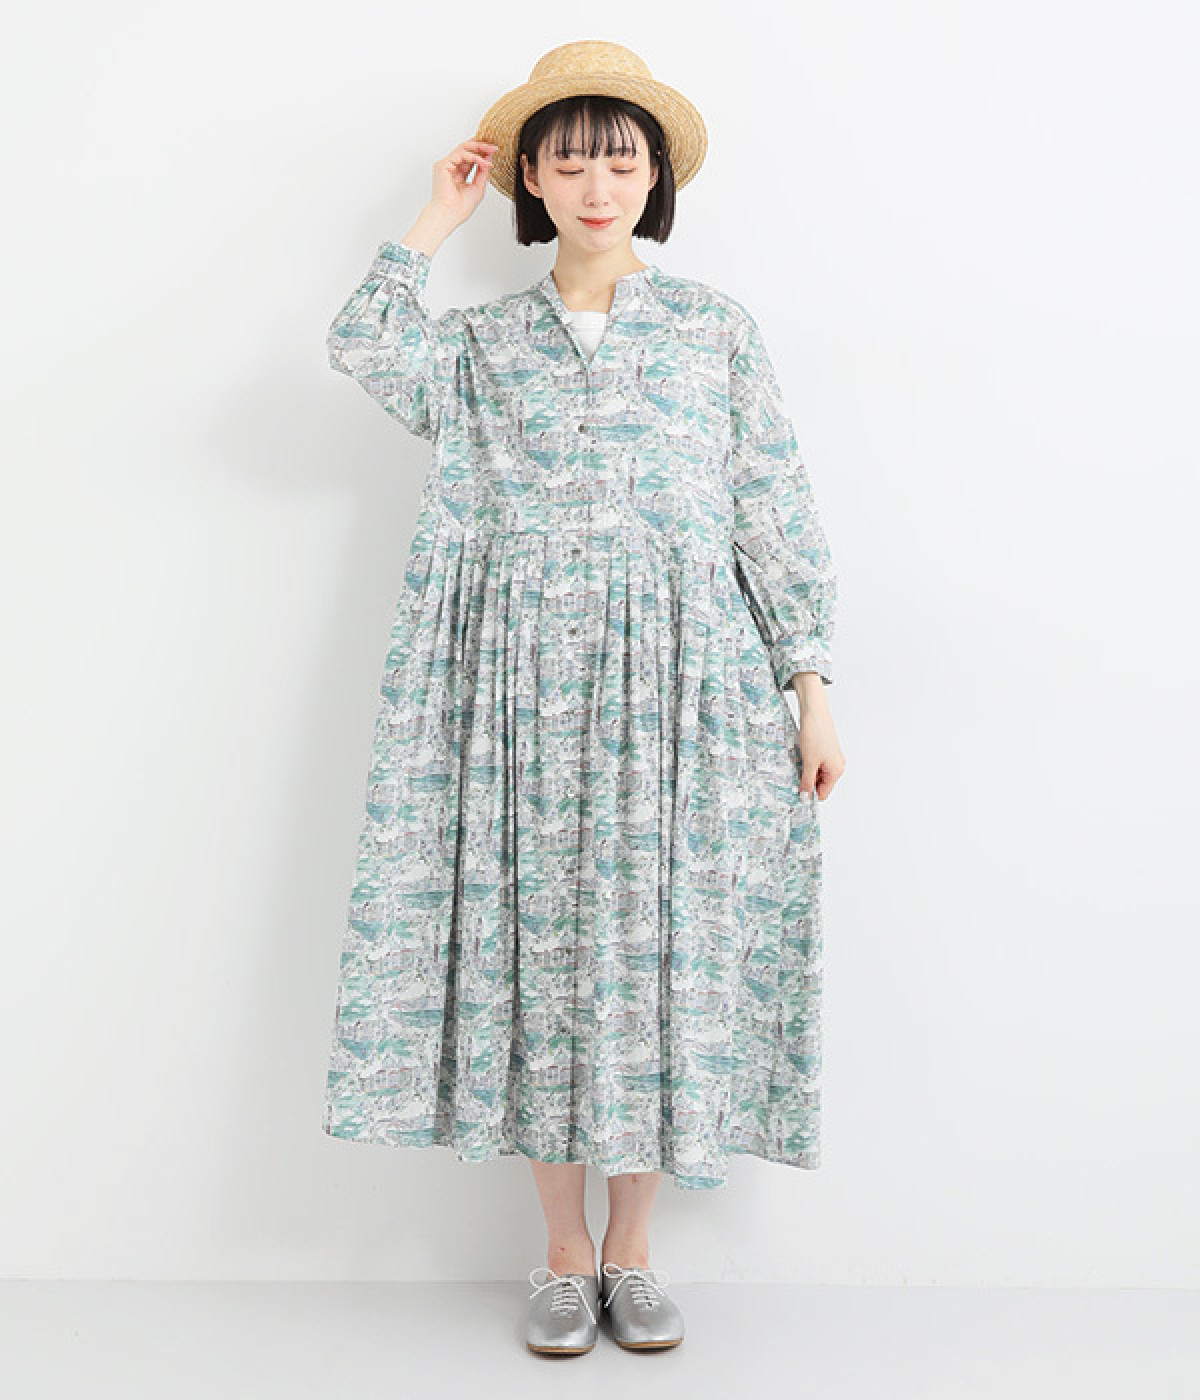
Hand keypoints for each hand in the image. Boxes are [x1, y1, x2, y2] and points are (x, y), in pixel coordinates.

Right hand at [430, 139, 498, 227]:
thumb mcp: (478, 187)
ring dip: (478, 148)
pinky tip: (482, 162)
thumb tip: (488, 159)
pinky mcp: (442, 165)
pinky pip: (460, 154)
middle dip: (481, 146)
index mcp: (459, 175)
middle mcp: (452, 168)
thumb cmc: (460, 208)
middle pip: (466, 150)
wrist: (451, 214)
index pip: (470, 158)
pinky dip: (473, 157)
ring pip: (463, 148)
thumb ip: (482, 172)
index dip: (481, 153)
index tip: (493, 151)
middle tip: (493, 147)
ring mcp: (446, 166)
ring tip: (490, 151)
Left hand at [790, 676, 845, 800]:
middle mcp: (837, 765)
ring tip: (798, 761)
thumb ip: (807, 781)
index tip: (796, 792)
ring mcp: (832, 757)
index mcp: (836, 770)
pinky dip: (807, 762)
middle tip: (794, 776)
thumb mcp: (809, 761)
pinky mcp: (825, 749)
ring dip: (806, 771)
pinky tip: (800, 755)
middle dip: (807, 781)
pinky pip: (816, 763)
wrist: (814, 711)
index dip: (810, 794)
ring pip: (817, 773)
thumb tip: (805, 796)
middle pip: (820, 783)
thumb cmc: (815, 733)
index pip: (823, 793)